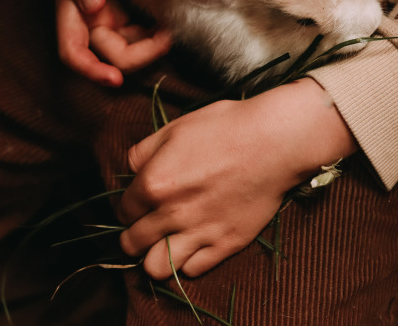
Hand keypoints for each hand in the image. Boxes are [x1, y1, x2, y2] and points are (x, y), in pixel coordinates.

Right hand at [33, 0, 171, 86]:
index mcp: (70, 11)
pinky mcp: (123, 13)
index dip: (91, 71)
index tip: (116, 79)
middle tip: (169, 34)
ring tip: (173, 25)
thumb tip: (93, 5)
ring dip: (152, 46)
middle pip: (112, 57)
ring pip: (131, 49)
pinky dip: (155, 33)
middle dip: (142, 54)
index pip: (73, 53)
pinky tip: (169, 19)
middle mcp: (89, 22)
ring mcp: (107, 19)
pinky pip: (141, 34)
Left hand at [117, 78, 357, 278]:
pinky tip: (193, 244)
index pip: (123, 210)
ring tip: (164, 244)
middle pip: (132, 243)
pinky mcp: (226, 244)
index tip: (138, 205)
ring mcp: (199, 232)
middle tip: (146, 227)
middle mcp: (171, 213)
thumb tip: (131, 170)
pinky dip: (188, 261)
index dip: (129, 207)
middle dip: (133, 236)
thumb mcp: (177, 127)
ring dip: (154, 257)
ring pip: (155, 268)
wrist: (274, 142)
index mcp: (154, 183)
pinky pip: (192, 270)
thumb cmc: (226, 127)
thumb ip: (144, 151)